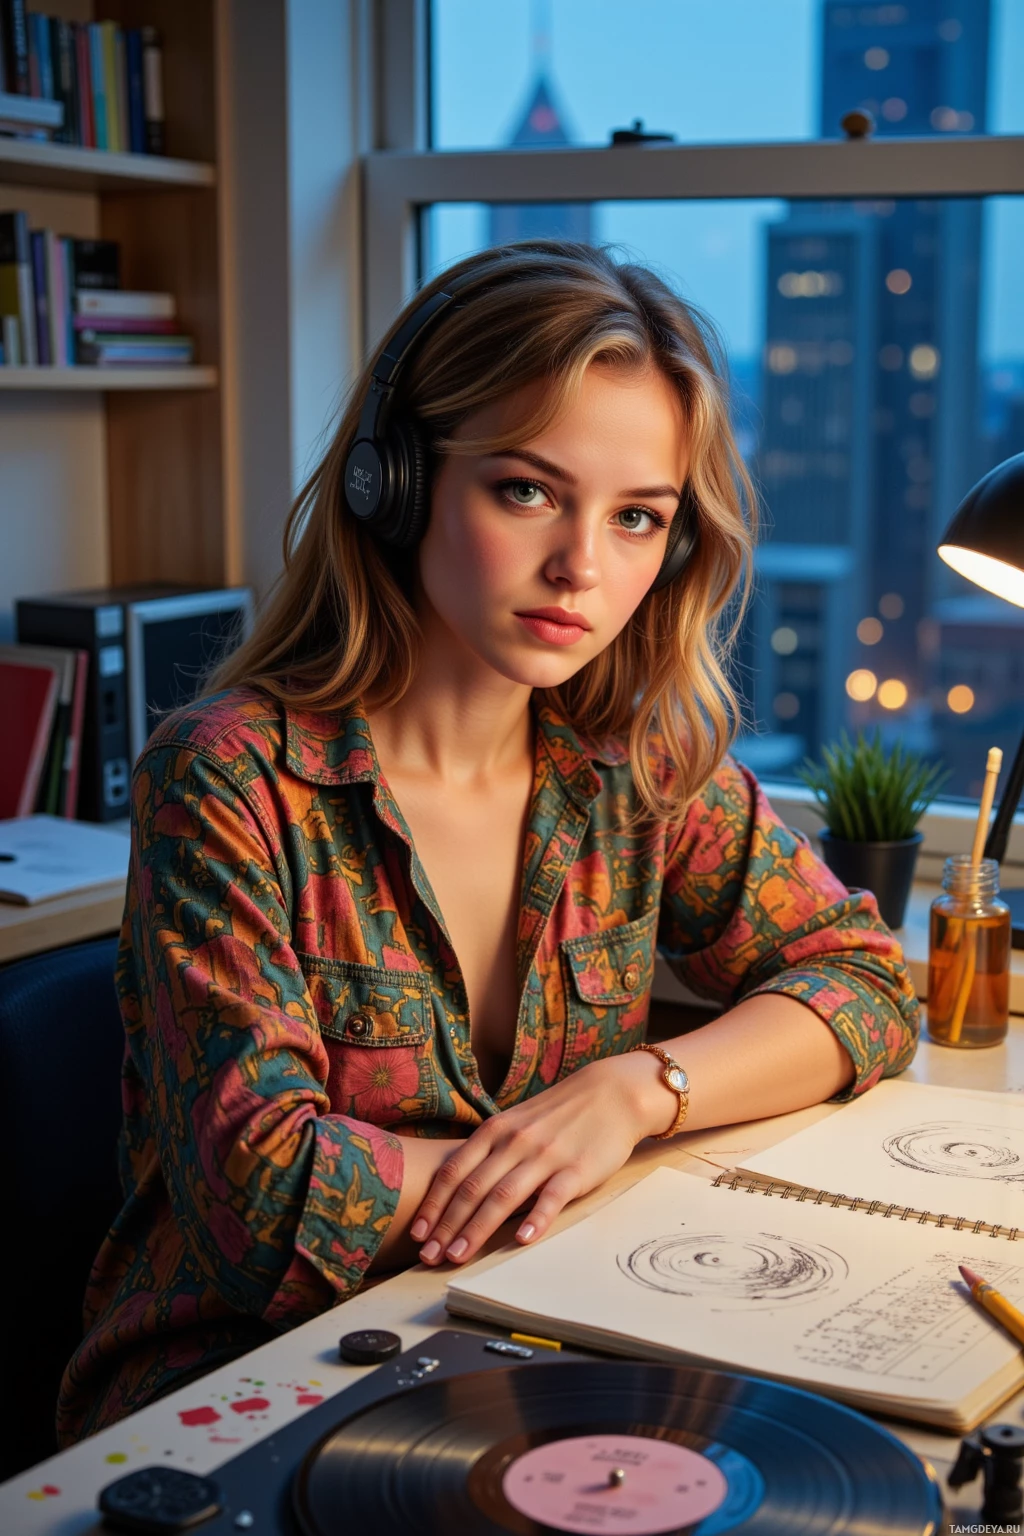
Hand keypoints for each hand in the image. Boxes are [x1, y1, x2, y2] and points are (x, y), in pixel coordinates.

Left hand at [410, 1050, 674, 1266]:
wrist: (611, 1093)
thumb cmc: (558, 1113)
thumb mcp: (516, 1122)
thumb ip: (490, 1150)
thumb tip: (458, 1187)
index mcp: (495, 1131)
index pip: (454, 1172)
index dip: (433, 1204)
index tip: (417, 1233)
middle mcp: (514, 1142)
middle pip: (472, 1188)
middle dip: (446, 1226)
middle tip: (429, 1256)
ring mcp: (545, 1156)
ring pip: (503, 1196)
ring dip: (477, 1229)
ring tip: (458, 1256)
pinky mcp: (576, 1170)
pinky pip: (552, 1196)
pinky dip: (536, 1218)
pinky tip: (522, 1239)